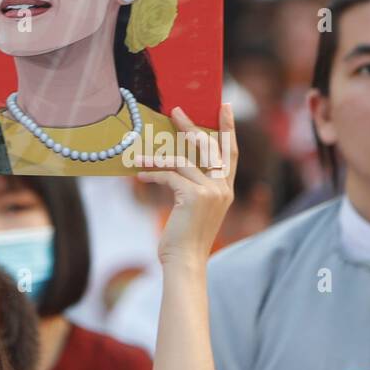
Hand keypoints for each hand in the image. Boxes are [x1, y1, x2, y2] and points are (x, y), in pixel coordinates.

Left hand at [137, 103, 236, 267]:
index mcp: (226, 190)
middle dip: (192, 125)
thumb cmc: (186, 240)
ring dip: (160, 152)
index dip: (228, 129)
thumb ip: (195, 189)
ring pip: (184, 159)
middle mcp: (222, 188)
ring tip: (142, 148)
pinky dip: (152, 173)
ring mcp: (210, 191)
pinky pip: (169, 175)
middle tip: (177, 110)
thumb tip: (176, 167)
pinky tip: (139, 174)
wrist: (186, 262)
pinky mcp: (193, 196)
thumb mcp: (196, 210)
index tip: (225, 107)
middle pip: (209, 146)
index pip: (230, 153)